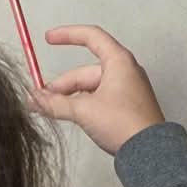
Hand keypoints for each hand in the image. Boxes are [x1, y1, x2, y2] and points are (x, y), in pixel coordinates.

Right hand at [32, 25, 166, 154]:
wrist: (149, 151)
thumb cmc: (127, 124)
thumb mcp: (84, 110)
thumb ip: (56, 103)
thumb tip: (37, 99)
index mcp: (119, 61)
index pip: (91, 37)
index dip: (68, 35)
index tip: (50, 37)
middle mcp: (125, 72)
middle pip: (84, 71)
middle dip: (61, 85)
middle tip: (40, 98)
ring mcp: (126, 90)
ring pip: (90, 88)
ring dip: (69, 97)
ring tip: (50, 110)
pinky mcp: (126, 107)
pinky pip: (98, 99)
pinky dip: (82, 105)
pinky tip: (68, 115)